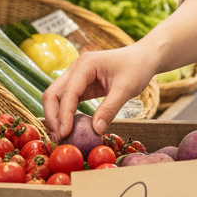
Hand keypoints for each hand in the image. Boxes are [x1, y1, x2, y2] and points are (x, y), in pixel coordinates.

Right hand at [42, 43, 156, 140]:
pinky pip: (67, 100)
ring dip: (55, 117)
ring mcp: (76, 75)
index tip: (64, 135)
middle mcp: (76, 68)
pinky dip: (65, 114)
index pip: (68, 93)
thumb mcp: (126, 89)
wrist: (144, 58)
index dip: (64, 115)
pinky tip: (69, 129)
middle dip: (53, 117)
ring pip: (56, 97)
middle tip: (58, 139)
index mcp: (85, 65)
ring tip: (60, 138)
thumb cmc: (137, 68)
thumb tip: (96, 131)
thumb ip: (110, 109)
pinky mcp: (81, 84)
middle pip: (52, 93)